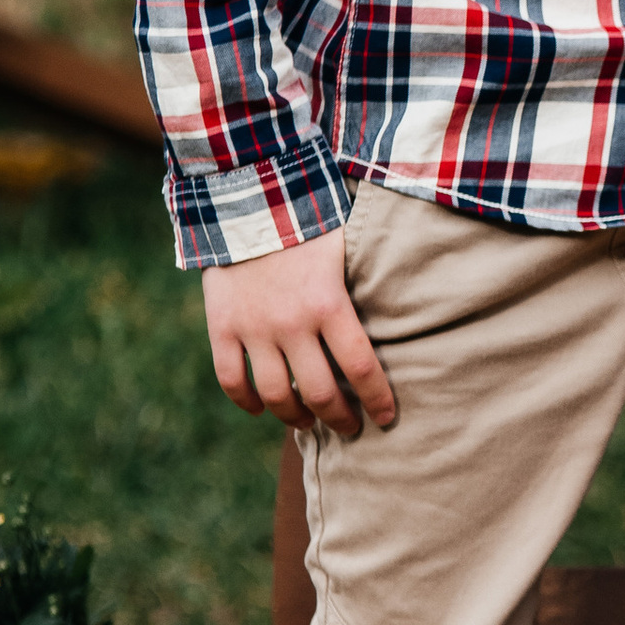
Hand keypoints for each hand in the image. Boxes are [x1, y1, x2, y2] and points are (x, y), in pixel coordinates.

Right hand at [201, 229, 397, 436]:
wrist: (246, 196)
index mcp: (329, 304)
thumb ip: (361, 286)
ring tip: (307, 421)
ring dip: (296, 417)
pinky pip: (232, 381)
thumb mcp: (345, 249)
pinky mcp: (222, 328)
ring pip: (276, 395)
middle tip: (350, 428)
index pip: (362, 369)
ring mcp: (254, 329)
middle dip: (340, 418)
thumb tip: (402, 308)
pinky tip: (261, 408)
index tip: (386, 418)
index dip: (378, 401)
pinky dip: (248, 402)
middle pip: (321, 393)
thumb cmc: (306, 219)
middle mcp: (292, 324)